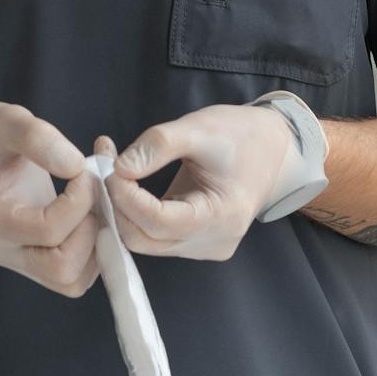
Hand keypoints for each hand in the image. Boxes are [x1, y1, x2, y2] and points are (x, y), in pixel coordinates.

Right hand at [0, 102, 100, 296]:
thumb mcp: (7, 120)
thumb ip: (37, 138)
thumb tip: (76, 166)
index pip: (49, 230)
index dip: (79, 200)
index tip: (84, 170)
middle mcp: (2, 249)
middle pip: (62, 269)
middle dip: (91, 230)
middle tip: (92, 194)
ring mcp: (17, 260)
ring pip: (72, 281)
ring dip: (96, 245)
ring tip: (93, 204)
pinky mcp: (33, 262)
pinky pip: (73, 275)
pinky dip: (92, 251)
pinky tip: (89, 214)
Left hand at [102, 104, 295, 260]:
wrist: (272, 148)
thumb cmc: (239, 134)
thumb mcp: (199, 128)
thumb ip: (158, 145)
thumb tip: (118, 168)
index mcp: (222, 216)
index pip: (160, 221)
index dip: (127, 197)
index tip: (108, 168)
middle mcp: (213, 242)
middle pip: (147, 238)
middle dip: (119, 205)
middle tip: (103, 166)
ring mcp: (204, 247)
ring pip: (146, 241)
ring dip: (123, 209)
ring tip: (112, 170)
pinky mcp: (195, 243)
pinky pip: (155, 236)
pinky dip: (135, 213)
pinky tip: (127, 185)